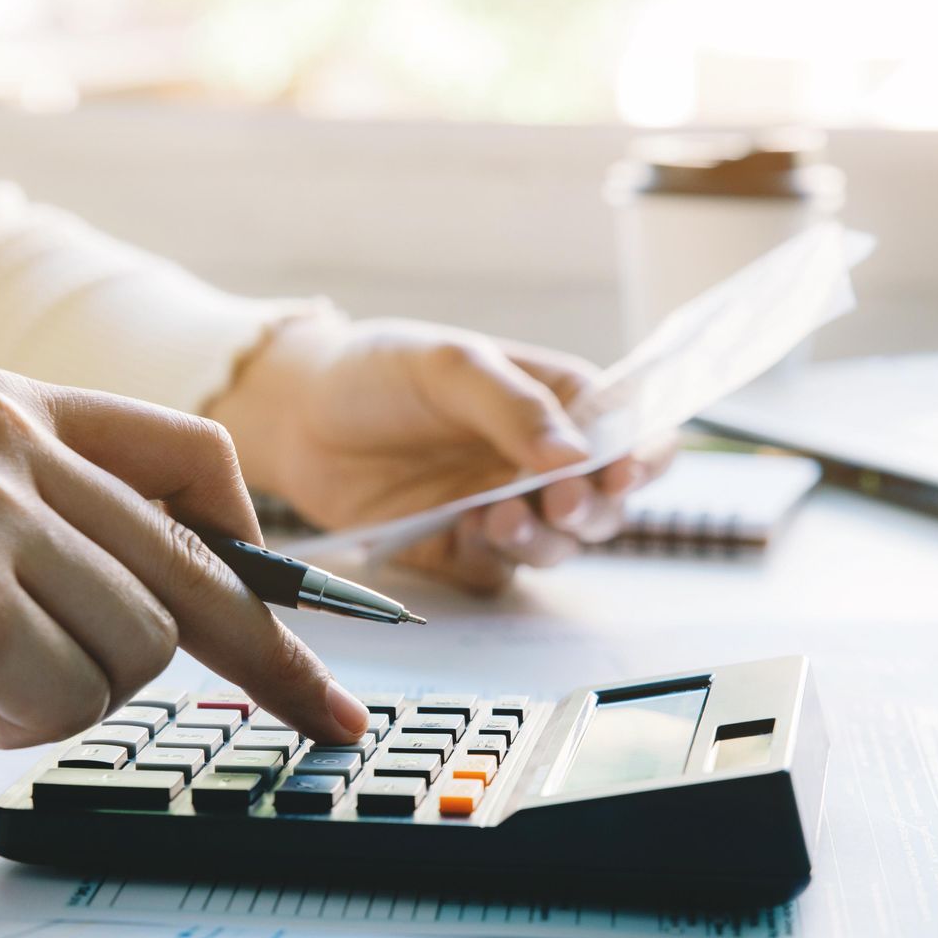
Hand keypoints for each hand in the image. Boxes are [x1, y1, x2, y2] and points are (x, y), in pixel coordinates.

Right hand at [0, 369, 370, 787]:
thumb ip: (61, 528)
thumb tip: (211, 593)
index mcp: (6, 401)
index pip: (194, 463)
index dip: (262, 562)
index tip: (309, 636)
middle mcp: (4, 432)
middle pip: (193, 570)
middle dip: (261, 662)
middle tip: (330, 723)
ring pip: (136, 649)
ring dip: (59, 697)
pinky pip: (67, 699)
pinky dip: (8, 727)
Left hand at [210, 314, 671, 591]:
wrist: (296, 416)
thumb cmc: (377, 371)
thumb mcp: (450, 366)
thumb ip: (514, 408)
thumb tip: (577, 455)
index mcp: (557, 405)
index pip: (629, 434)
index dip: (641, 458)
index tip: (625, 471)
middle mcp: (537, 462)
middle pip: (603, 504)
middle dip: (592, 510)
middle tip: (561, 502)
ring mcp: (502, 508)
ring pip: (557, 546)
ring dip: (542, 540)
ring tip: (500, 515)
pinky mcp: (459, 548)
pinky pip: (496, 570)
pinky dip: (491, 560)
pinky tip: (465, 533)